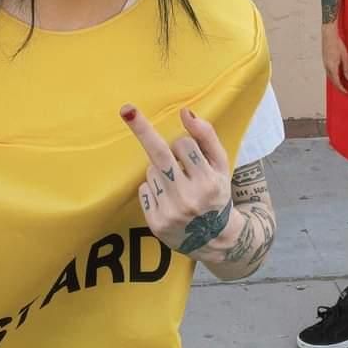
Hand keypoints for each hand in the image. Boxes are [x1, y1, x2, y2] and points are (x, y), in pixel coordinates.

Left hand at [121, 105, 236, 259]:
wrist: (215, 239)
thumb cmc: (216, 192)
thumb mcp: (221, 165)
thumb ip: (206, 136)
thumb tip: (186, 112)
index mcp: (209, 182)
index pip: (184, 144)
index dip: (183, 145)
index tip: (183, 147)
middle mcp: (189, 198)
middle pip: (160, 154)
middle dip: (142, 129)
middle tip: (126, 109)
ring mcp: (170, 212)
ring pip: (152, 170)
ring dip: (160, 170)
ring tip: (177, 186)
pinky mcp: (155, 223)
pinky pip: (143, 189)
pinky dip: (152, 188)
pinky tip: (167, 199)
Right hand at [322, 26, 347, 92]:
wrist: (329, 36)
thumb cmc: (338, 45)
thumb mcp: (345, 57)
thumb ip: (347, 69)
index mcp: (332, 66)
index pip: (336, 82)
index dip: (341, 88)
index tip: (346, 92)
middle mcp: (327, 66)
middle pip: (332, 80)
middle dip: (338, 86)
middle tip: (345, 90)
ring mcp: (325, 63)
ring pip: (329, 76)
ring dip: (335, 81)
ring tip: (342, 84)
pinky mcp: (325, 60)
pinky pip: (328, 71)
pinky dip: (333, 76)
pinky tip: (337, 75)